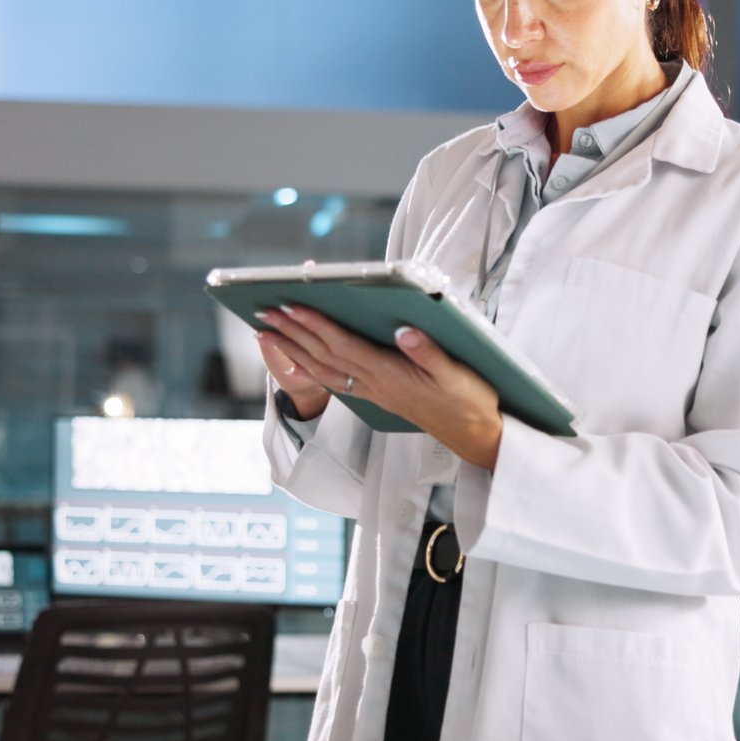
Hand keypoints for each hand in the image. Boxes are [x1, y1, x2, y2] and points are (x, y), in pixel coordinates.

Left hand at [256, 305, 503, 469]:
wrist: (475, 436)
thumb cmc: (469, 402)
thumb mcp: (457, 374)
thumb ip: (429, 352)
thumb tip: (404, 329)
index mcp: (391, 374)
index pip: (344, 345)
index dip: (316, 324)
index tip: (292, 305)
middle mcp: (375, 385)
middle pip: (324, 355)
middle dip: (293, 332)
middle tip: (265, 311)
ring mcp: (373, 393)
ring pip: (323, 369)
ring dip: (293, 349)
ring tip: (268, 331)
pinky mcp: (377, 397)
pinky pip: (334, 380)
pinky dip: (311, 366)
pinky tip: (299, 357)